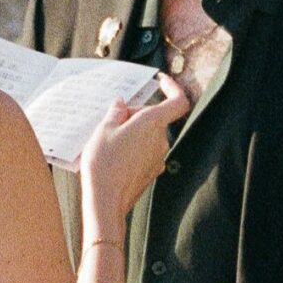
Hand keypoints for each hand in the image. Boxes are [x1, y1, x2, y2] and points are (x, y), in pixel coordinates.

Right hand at [79, 75, 188, 229]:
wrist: (106, 201)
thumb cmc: (104, 162)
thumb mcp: (103, 129)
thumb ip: (116, 112)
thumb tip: (122, 105)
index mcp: (152, 123)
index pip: (178, 101)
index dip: (172, 88)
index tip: (161, 81)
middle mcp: (160, 140)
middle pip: (155, 119)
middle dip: (135, 115)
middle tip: (111, 121)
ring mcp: (158, 159)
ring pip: (148, 137)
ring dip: (132, 133)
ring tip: (108, 141)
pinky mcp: (151, 173)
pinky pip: (144, 153)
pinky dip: (132, 149)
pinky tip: (113, 157)